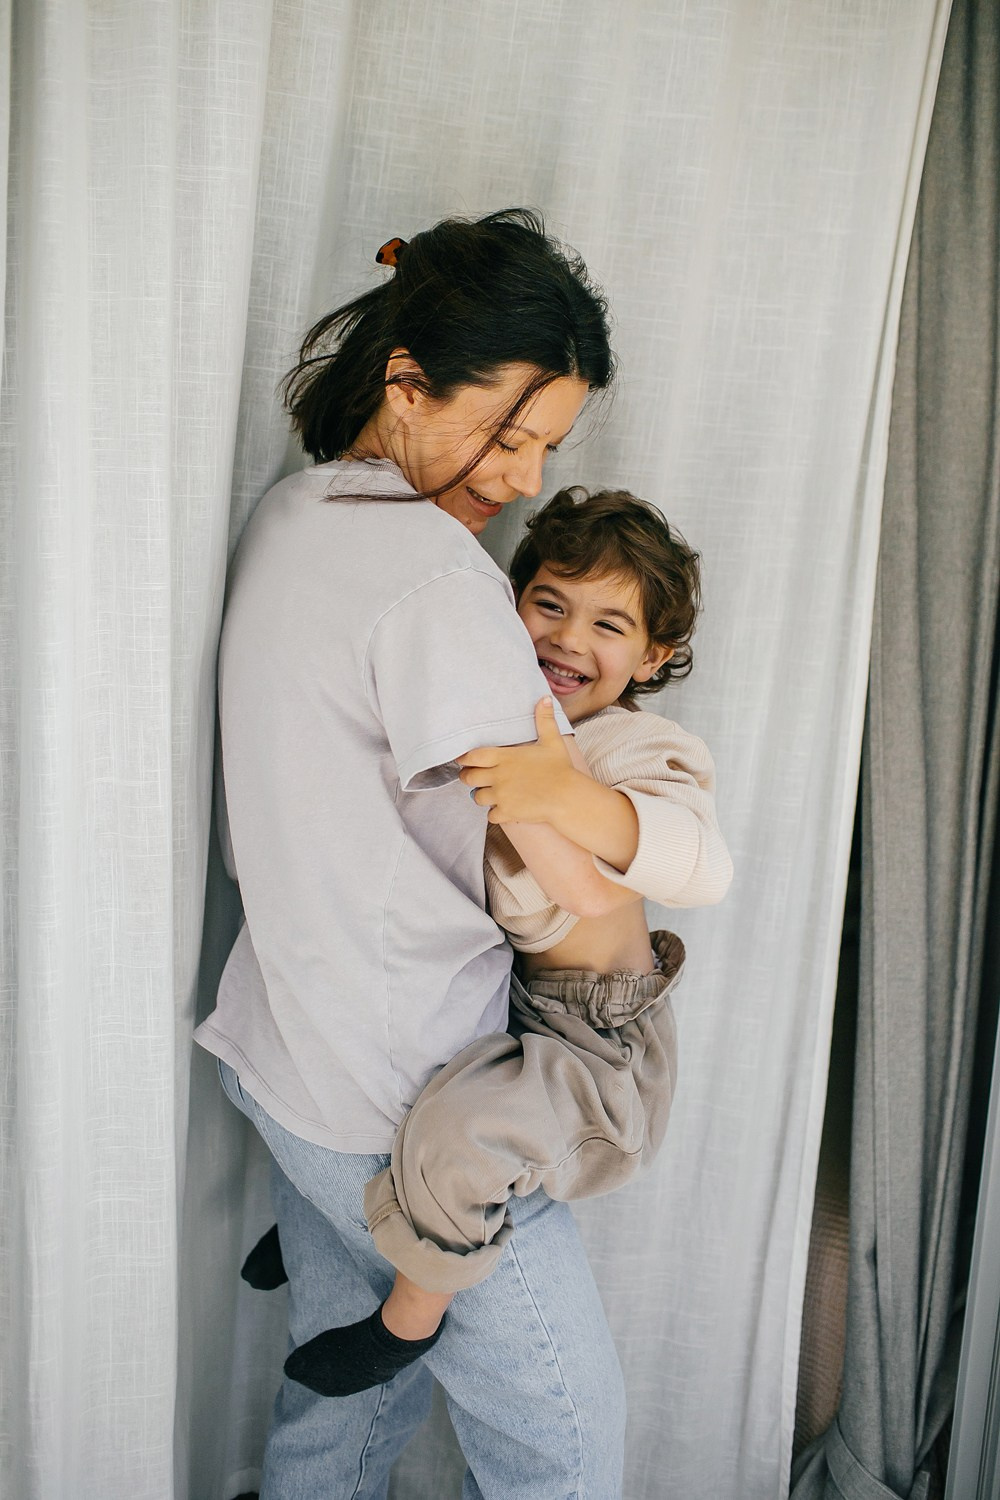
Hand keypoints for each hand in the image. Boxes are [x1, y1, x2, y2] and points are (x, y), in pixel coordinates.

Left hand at [458, 698, 576, 824]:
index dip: (464, 758)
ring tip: (489, 792)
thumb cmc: (560, 768)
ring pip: (477, 797)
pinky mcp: (506, 812)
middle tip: (474, 776)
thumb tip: (544, 698)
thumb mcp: (552, 740)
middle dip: (469, 776)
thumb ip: (544, 720)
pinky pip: (490, 815)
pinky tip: (503, 808)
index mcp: (504, 757)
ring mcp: (501, 795)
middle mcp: (498, 776)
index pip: (472, 756)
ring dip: (481, 795)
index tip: (463, 759)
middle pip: (469, 777)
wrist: (567, 796)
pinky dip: (495, 813)